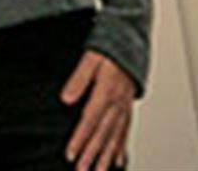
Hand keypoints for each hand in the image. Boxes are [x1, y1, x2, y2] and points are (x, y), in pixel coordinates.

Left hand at [61, 51, 132, 170]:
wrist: (130, 39)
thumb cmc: (109, 47)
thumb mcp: (90, 57)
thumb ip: (78, 78)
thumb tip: (66, 98)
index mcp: (107, 90)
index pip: (91, 119)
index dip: (80, 138)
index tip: (71, 154)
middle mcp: (117, 101)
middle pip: (103, 133)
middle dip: (92, 154)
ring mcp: (124, 106)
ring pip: (115, 136)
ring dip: (106, 157)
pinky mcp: (128, 107)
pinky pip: (126, 131)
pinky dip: (121, 148)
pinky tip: (117, 161)